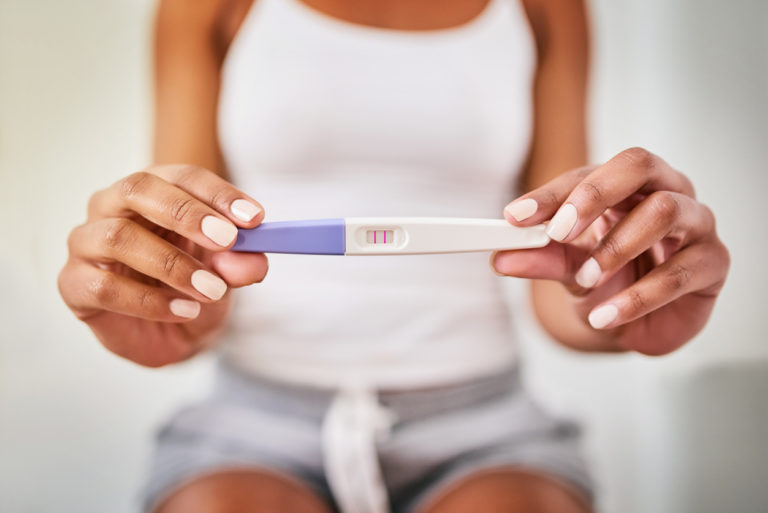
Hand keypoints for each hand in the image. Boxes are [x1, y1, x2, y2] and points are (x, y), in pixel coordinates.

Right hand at [58, 164, 267, 365]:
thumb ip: (237, 264)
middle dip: (186, 213)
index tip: (254, 218)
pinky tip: (184, 310)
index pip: (181, 176)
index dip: (217, 194)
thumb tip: (254, 261)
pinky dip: (150, 301)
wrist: (169, 332)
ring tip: (212, 289)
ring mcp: (87, 243)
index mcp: (153, 191)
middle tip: (227, 240)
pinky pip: (105, 287)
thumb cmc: (192, 286)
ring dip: (172, 264)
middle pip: (138, 189)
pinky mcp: (74, 283)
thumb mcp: (225, 275)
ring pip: (117, 237)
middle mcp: (113, 207)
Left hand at [493, 147, 729, 354]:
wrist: (638, 324)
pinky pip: (679, 272)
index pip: (588, 174)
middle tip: (559, 231)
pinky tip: (606, 317)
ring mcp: (695, 224)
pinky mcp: (714, 262)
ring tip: (586, 279)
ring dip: (616, 248)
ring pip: (664, 211)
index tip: (516, 217)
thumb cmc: (609, 281)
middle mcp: (665, 191)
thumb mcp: (568, 268)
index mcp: (625, 185)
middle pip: (638, 166)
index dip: (553, 194)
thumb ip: (540, 258)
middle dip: (594, 196)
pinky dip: (636, 298)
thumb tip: (500, 258)